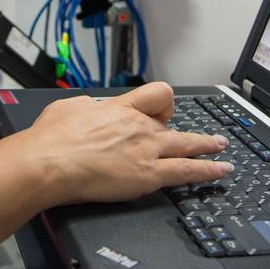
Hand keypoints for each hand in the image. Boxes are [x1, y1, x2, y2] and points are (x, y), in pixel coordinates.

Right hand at [9, 82, 232, 205]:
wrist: (49, 162)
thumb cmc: (51, 139)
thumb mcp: (68, 108)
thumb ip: (85, 107)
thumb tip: (89, 109)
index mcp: (118, 108)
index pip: (154, 94)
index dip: (163, 103)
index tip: (165, 110)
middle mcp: (137, 125)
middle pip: (172, 120)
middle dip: (186, 129)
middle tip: (198, 134)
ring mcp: (146, 150)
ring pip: (187, 143)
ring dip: (207, 145)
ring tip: (220, 148)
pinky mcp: (148, 174)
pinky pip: (187, 170)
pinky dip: (207, 170)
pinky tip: (218, 170)